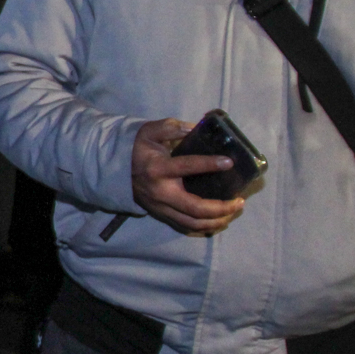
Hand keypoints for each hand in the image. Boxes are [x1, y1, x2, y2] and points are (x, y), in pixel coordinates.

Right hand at [131, 118, 245, 235]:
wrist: (115, 169)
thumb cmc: (137, 148)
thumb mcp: (150, 131)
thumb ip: (171, 127)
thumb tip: (197, 127)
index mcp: (158, 168)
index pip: (187, 167)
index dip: (210, 164)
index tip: (229, 162)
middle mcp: (160, 192)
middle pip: (195, 208)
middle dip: (221, 207)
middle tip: (239, 201)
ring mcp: (160, 206)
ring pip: (192, 222)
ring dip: (216, 220)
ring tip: (232, 211)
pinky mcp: (161, 214)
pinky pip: (185, 226)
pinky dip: (204, 226)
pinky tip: (218, 219)